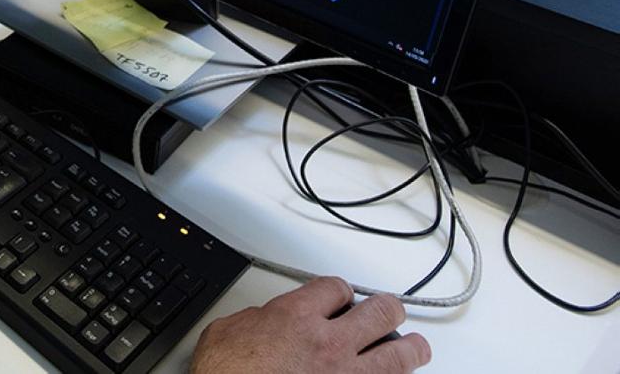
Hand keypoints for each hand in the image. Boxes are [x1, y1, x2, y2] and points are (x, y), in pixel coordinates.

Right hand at [191, 277, 430, 373]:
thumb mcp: (226, 333)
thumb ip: (254, 320)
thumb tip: (262, 320)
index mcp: (295, 318)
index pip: (335, 288)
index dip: (341, 290)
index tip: (342, 296)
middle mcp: (329, 345)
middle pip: (380, 312)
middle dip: (388, 309)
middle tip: (390, 311)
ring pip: (399, 356)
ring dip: (411, 349)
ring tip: (417, 347)